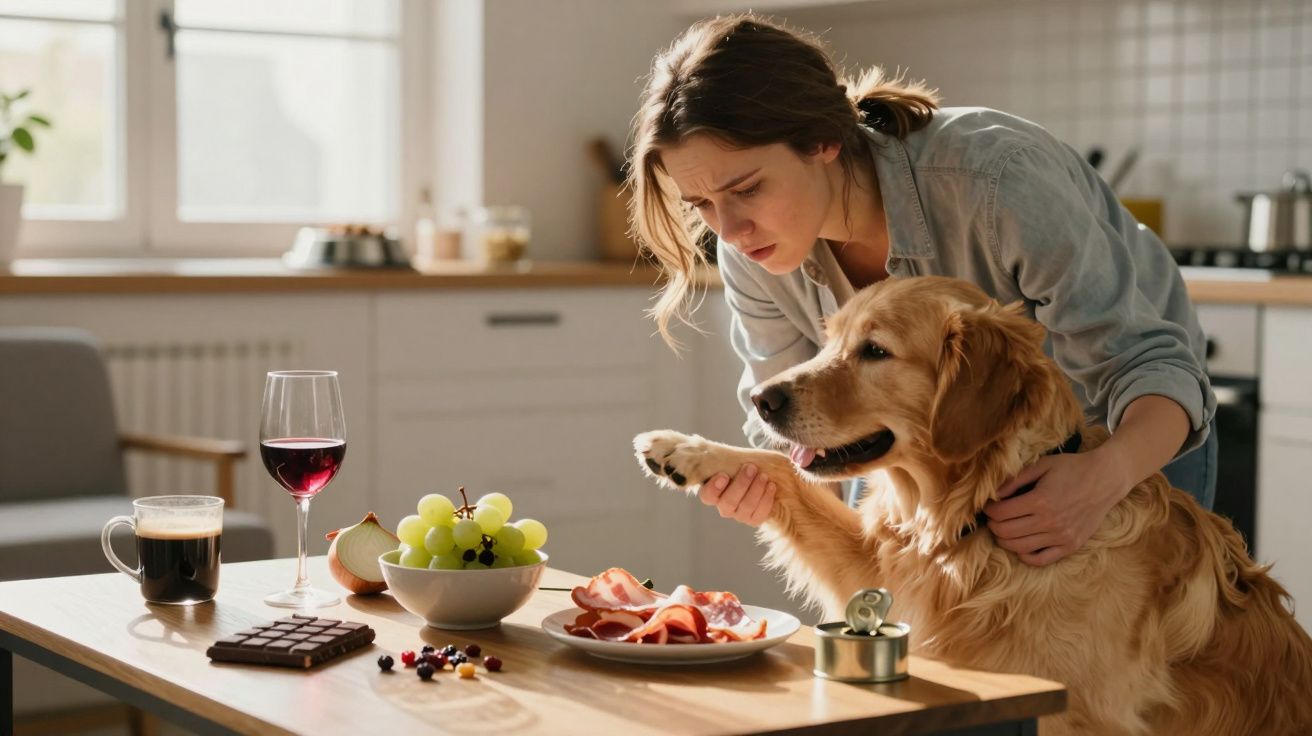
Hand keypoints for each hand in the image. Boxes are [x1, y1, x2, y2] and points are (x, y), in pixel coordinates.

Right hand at [699, 463, 775, 526]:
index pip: (707, 496)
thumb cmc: (740, 468)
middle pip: (728, 502)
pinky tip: (771, 486)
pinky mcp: (753, 520)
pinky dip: (767, 498)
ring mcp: (738, 515)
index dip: (714, 488)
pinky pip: (760, 513)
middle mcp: (724, 507)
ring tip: (764, 475)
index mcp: (713, 493)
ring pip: (746, 506)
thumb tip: (725, 451)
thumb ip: (727, 459)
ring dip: (756, 489)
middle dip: (741, 484)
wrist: (758, 478)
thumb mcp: (732, 462)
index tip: (724, 475)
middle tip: (751, 468)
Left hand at [983, 448, 1131, 565]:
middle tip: (994, 518)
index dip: (989, 510)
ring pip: (1019, 548)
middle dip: (993, 525)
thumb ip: (1015, 480)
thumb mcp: (1042, 465)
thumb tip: (993, 494)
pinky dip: (1025, 556)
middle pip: (1006, 532)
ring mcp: (1061, 536)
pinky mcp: (1071, 546)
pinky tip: (1021, 546)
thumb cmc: (1072, 468)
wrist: (1106, 478)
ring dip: (1005, 540)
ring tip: (1004, 529)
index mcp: (1040, 500)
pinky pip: (1041, 560)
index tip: (989, 505)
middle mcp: (1050, 522)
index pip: (1000, 513)